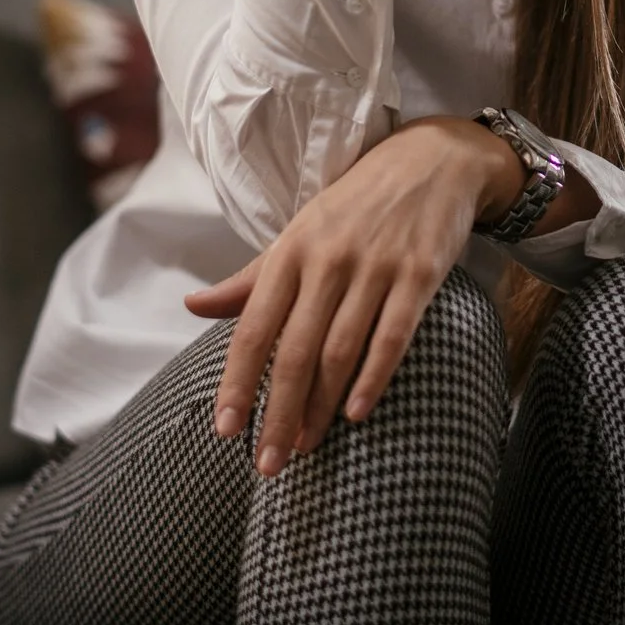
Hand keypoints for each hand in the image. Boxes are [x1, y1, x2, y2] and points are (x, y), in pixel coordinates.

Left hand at [183, 116, 520, 477]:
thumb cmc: (356, 204)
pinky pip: (393, 336)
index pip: (253, 327)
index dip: (237, 382)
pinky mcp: (420, 274)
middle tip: (268, 463)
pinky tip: (357, 414)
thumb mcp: (299, 232)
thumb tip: (192, 306)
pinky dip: (374, 379)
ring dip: (322, 407)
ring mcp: (376, 267)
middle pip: (295, 351)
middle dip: (278, 413)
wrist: (432, 160)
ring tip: (306, 447)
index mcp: (291, 251)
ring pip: (340, 351)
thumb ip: (249, 279)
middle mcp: (328, 259)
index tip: (225, 430)